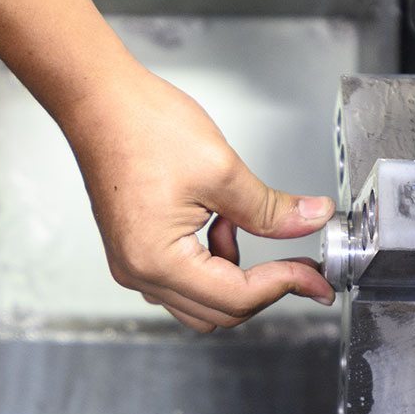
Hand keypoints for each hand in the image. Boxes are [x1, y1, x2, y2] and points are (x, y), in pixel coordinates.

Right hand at [57, 57, 337, 330]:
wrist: (99, 100)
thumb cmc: (141, 126)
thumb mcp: (222, 170)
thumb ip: (271, 209)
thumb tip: (310, 220)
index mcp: (158, 261)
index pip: (237, 297)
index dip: (285, 284)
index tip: (315, 274)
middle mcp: (139, 271)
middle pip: (220, 312)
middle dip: (264, 286)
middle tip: (298, 259)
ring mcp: (133, 263)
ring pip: (203, 301)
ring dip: (235, 275)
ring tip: (239, 222)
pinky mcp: (135, 249)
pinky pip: (183, 280)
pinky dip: (212, 263)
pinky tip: (218, 222)